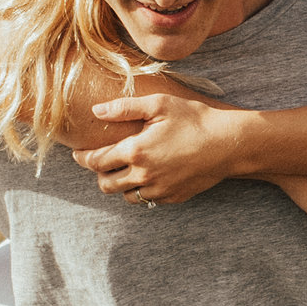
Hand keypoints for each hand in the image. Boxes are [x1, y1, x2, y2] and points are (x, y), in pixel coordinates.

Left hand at [76, 86, 246, 203]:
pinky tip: (147, 177)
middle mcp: (143, 175)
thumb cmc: (194, 119)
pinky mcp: (172, 198)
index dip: (83, 158)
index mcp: (135, 151)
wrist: (228, 144)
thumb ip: (124, 108)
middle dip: (99, 174)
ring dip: (120, 185)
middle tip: (101, 163)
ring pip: (126, 196)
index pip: (96, 161)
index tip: (78, 153)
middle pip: (106, 185)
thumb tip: (96, 110)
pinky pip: (147, 200)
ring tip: (124, 171)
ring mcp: (158, 190)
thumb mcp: (159, 105)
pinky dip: (142, 191)